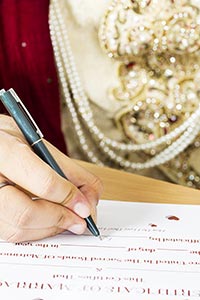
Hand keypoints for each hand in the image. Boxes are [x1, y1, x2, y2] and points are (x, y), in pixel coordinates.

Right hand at [0, 115, 102, 241]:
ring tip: (67, 220)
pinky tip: (49, 220)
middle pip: (26, 213)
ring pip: (18, 229)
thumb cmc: (9, 141)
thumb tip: (91, 199)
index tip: (85, 206)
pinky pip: (12, 233)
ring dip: (50, 228)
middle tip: (80, 221)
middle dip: (60, 219)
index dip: (68, 197)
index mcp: (4, 150)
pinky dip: (37, 231)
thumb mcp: (37, 144)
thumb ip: (67, 169)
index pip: (42, 181)